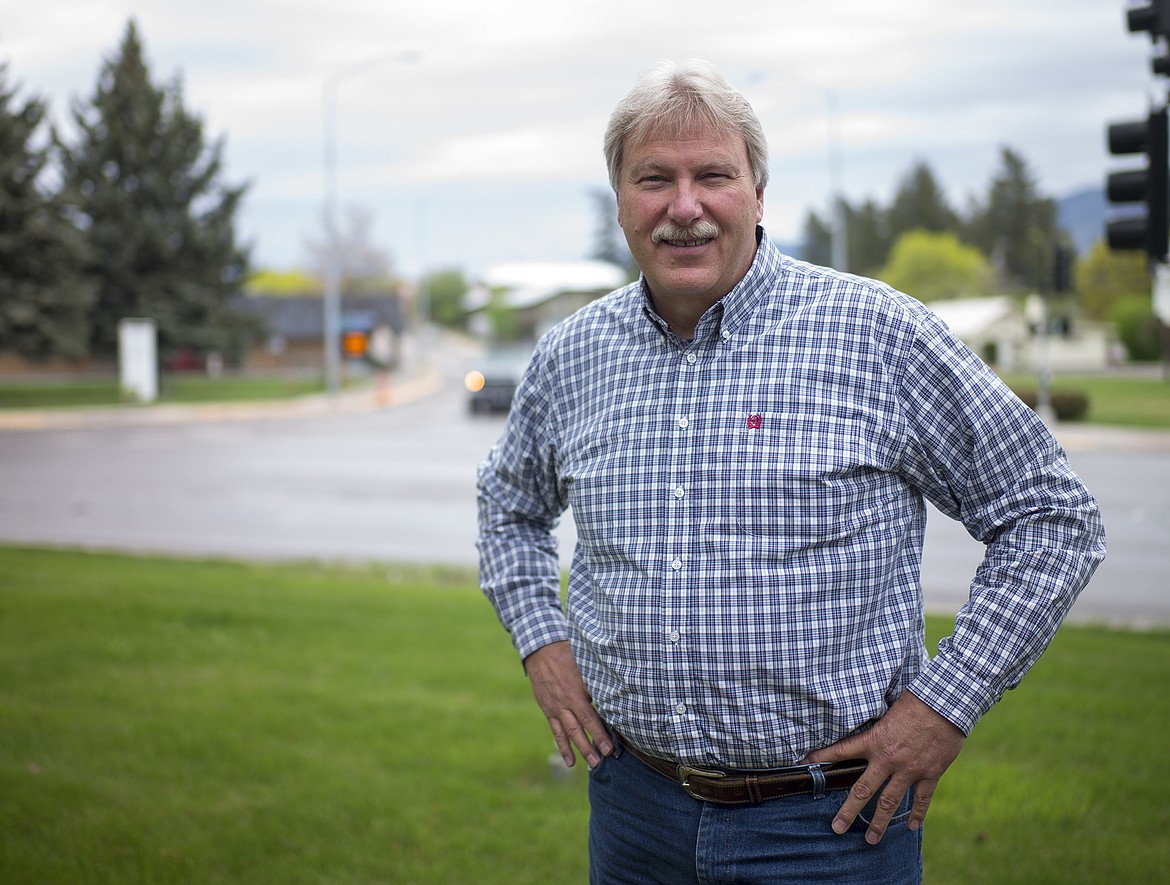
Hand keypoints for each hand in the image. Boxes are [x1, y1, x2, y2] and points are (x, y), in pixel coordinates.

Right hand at [523, 641, 613, 768]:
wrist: (541, 652)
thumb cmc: (567, 656)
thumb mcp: (584, 665)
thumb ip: (596, 682)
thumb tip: (615, 693)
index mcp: (576, 692)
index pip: (591, 717)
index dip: (600, 733)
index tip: (610, 748)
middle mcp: (565, 703)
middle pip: (580, 728)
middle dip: (593, 745)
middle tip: (603, 760)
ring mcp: (555, 708)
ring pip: (568, 733)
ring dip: (580, 750)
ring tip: (592, 764)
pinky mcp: (548, 710)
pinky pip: (556, 731)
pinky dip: (563, 746)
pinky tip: (570, 761)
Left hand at [803, 690, 964, 843]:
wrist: (945, 703)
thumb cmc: (915, 701)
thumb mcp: (887, 710)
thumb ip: (877, 727)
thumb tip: (867, 731)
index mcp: (874, 740)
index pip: (841, 751)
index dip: (822, 757)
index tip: (805, 763)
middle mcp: (888, 759)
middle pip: (863, 790)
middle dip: (849, 811)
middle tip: (837, 828)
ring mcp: (909, 769)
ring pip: (890, 802)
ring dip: (880, 823)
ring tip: (872, 839)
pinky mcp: (930, 773)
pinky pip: (922, 799)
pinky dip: (917, 814)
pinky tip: (911, 826)